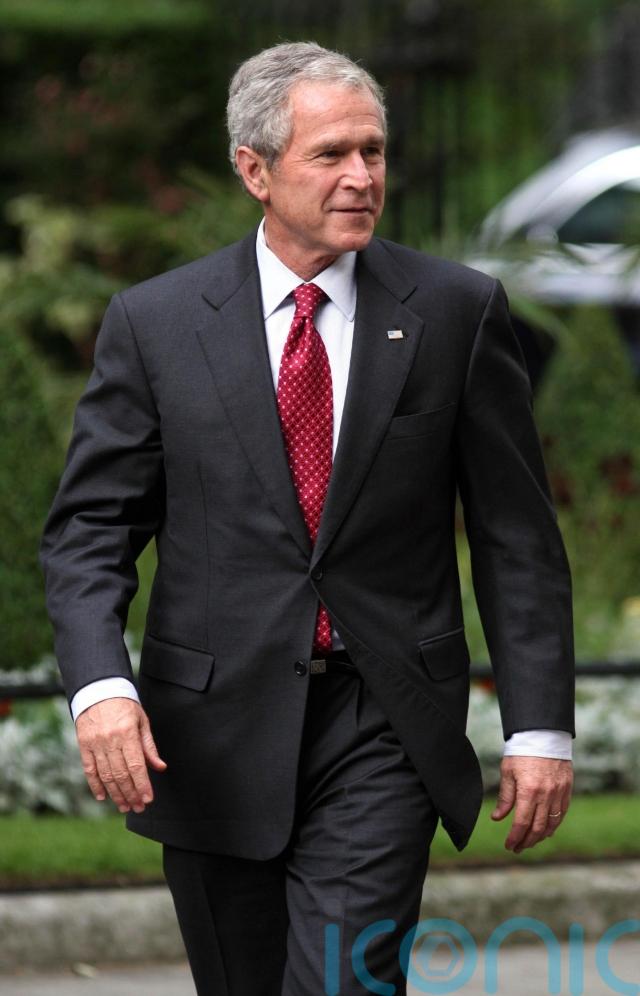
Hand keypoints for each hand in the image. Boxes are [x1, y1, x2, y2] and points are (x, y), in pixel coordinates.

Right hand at [75, 697, 166, 813]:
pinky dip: (96, 785)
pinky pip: (89, 770)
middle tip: (138, 807)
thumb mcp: (142, 721)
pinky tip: (103, 797)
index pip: (136, 765)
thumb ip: (149, 746)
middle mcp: (110, 740)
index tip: (148, 799)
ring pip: (106, 775)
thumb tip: (160, 768)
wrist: (99, 690)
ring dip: (116, 794)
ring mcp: (95, 744)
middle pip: (121, 774)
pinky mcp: (83, 745)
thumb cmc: (125, 706)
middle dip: (131, 794)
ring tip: (125, 806)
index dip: (142, 785)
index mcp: (127, 733)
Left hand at [491, 756, 572, 852]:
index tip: (509, 845)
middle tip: (518, 848)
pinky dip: (553, 825)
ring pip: (551, 824)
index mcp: (529, 791)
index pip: (522, 823)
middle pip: (537, 828)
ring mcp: (558, 793)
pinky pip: (561, 814)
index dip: (515, 838)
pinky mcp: (567, 790)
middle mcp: (546, 795)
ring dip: (540, 837)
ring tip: (530, 842)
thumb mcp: (508, 773)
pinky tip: (546, 831)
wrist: (543, 735)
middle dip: (526, 841)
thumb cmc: (522, 752)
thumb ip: (505, 797)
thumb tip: (497, 818)